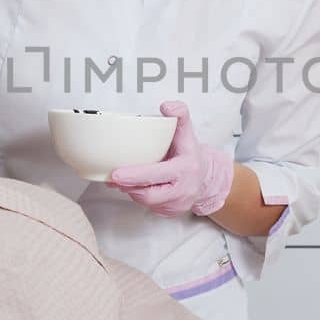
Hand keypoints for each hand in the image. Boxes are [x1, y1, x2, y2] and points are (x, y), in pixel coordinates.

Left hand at [107, 101, 234, 217]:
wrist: (207, 178)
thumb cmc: (190, 153)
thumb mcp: (187, 132)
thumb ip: (180, 115)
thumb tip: (166, 106)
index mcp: (185, 168)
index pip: (157, 175)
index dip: (135, 176)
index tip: (116, 174)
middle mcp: (183, 190)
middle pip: (148, 195)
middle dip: (128, 187)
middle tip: (113, 178)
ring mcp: (178, 204)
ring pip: (146, 202)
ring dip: (132, 191)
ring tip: (123, 180)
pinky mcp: (172, 213)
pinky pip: (150, 208)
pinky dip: (140, 197)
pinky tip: (137, 187)